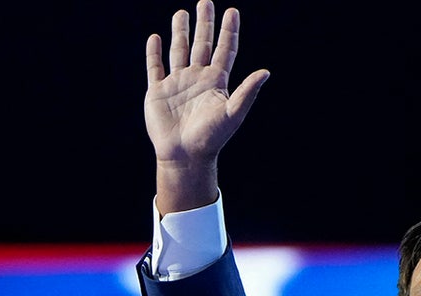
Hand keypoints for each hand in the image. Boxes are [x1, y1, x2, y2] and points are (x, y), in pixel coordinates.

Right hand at [145, 1, 268, 211]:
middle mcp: (197, 78)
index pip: (224, 50)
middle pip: (202, 44)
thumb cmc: (211, 138)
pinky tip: (155, 38)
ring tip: (181, 13)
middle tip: (205, 2)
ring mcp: (177, 84)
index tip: (232, 11)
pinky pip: (155, 67)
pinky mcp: (157, 92)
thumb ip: (247, 92)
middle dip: (204, 23)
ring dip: (180, 32)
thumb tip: (266, 72)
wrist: (185, 156)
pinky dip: (154, 53)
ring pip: (179, 51)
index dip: (229, 31)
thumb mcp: (232, 113)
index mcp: (216, 82)